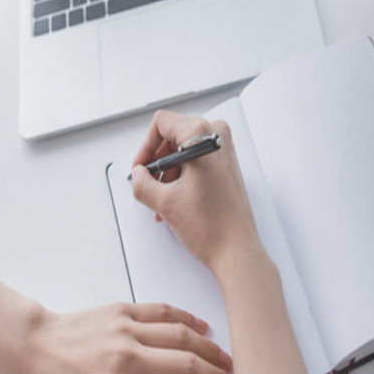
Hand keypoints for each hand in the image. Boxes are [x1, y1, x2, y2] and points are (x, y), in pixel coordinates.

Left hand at [18, 302, 234, 373]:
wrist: (32, 351)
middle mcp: (126, 364)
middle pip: (189, 367)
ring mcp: (125, 334)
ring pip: (182, 338)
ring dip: (211, 350)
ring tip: (226, 362)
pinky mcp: (122, 313)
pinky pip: (163, 312)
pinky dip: (188, 319)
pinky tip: (202, 329)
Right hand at [131, 110, 264, 274]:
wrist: (236, 250)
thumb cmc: (212, 226)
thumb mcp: (164, 202)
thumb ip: (141, 183)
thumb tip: (137, 175)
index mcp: (203, 136)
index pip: (161, 123)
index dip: (145, 147)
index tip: (141, 168)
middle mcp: (218, 137)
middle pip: (171, 137)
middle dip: (156, 163)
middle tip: (149, 184)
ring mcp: (224, 152)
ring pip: (181, 152)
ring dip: (166, 175)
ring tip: (161, 201)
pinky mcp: (226, 167)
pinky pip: (195, 163)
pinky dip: (180, 179)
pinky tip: (172, 202)